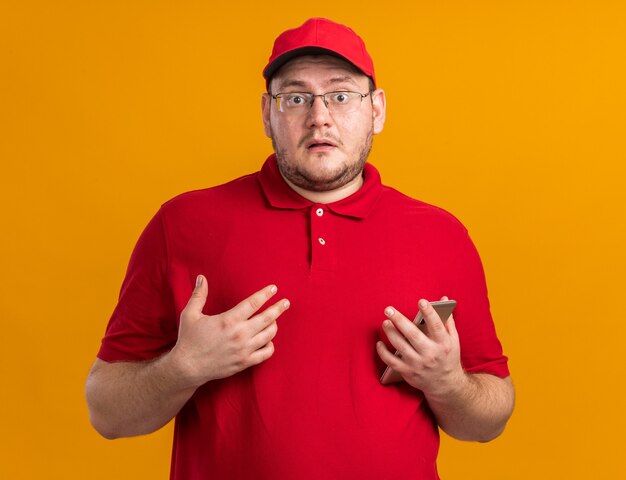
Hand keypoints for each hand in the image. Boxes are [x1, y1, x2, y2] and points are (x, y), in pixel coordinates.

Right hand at [171, 275, 289, 386]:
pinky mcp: (245, 362)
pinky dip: (270, 345)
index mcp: (229, 320)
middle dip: (279, 308)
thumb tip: (201, 277)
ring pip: (269, 335)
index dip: (265, 294)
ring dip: (274, 325)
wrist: (187, 368)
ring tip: (275, 320)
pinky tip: (268, 340)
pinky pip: (266, 353)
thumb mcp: (190, 314)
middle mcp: (240, 334)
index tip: (274, 289)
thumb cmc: (188, 340)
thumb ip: (199, 295)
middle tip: (286, 302)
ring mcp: (244, 349)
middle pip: (267, 318)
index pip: (253, 303)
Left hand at [376, 296, 464, 396]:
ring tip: (385, 322)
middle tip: (389, 309)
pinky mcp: (408, 372)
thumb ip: (447, 319)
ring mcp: (418, 364)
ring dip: (390, 333)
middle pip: (413, 335)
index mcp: (443, 344)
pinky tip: (379, 343)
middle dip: (400, 320)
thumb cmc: (448, 357)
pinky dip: (383, 352)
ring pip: (400, 346)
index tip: (421, 301)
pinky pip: (391, 362)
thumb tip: (444, 298)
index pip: (436, 326)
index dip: (429, 313)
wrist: (446, 385)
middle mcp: (431, 354)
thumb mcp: (453, 340)